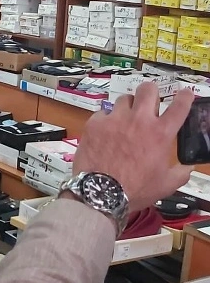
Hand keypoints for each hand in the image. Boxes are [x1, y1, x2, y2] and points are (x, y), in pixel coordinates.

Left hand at [75, 82, 194, 211]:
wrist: (101, 192)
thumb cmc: (136, 189)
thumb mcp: (167, 184)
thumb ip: (181, 172)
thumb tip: (188, 166)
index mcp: (161, 134)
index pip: (179, 106)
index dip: (185, 96)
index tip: (186, 93)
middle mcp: (139, 121)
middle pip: (148, 90)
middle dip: (151, 92)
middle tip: (149, 100)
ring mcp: (115, 119)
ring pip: (124, 99)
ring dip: (128, 107)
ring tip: (125, 119)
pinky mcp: (95, 123)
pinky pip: (103, 113)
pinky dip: (106, 120)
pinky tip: (105, 132)